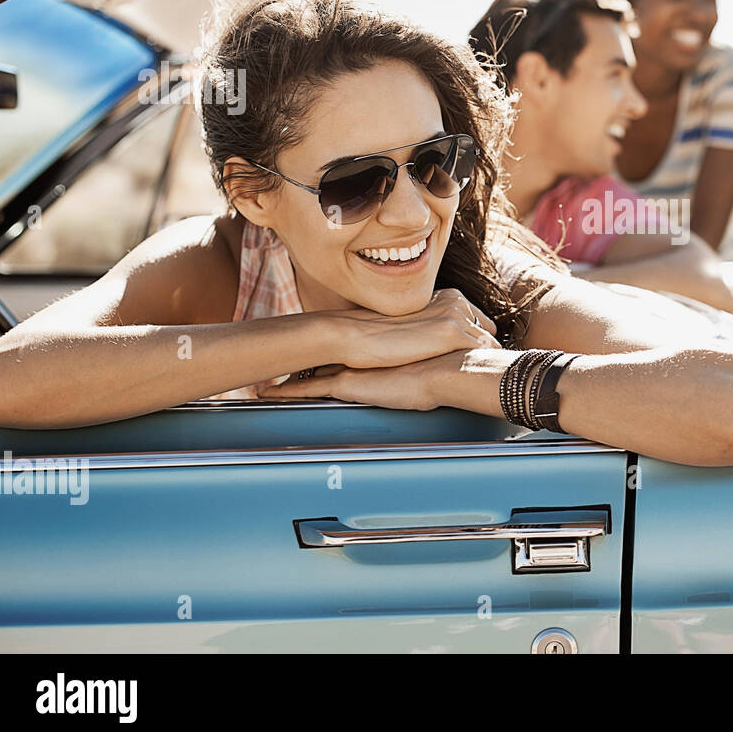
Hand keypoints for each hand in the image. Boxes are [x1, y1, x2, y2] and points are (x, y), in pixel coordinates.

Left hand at [255, 348, 488, 410]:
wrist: (455, 367)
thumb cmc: (460, 361)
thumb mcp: (451, 344)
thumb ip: (446, 343)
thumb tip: (473, 342)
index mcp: (382, 340)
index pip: (353, 337)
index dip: (333, 341)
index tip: (313, 346)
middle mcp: (363, 347)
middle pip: (323, 346)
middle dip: (298, 351)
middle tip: (275, 354)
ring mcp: (353, 364)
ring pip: (308, 366)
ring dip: (285, 372)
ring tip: (259, 380)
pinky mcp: (348, 384)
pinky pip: (307, 390)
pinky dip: (285, 392)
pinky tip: (264, 394)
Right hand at [325, 288, 500, 368]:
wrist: (356, 335)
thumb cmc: (379, 337)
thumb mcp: (414, 326)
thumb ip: (433, 328)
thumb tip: (441, 346)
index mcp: (447, 297)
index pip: (479, 321)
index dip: (475, 342)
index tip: (470, 360)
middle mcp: (456, 302)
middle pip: (488, 331)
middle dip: (483, 351)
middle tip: (473, 370)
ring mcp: (455, 316)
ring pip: (490, 344)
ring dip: (483, 360)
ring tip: (474, 378)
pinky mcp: (452, 333)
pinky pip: (486, 352)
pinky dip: (481, 365)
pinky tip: (471, 378)